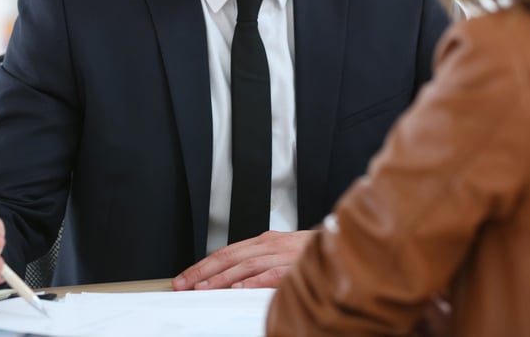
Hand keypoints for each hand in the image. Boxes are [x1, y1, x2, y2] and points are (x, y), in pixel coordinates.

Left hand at [172, 230, 312, 290]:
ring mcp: (282, 253)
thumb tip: (232, 280)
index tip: (185, 278)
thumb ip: (259, 264)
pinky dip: (254, 281)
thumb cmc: (313, 253)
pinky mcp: (296, 264)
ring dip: (223, 278)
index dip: (203, 265)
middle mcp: (270, 244)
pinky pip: (272, 273)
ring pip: (246, 265)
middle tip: (185, 284)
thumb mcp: (281, 254)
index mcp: (264, 241)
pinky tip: (239, 288)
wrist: (344, 243)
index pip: (226, 252)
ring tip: (204, 288)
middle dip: (204, 271)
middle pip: (230, 257)